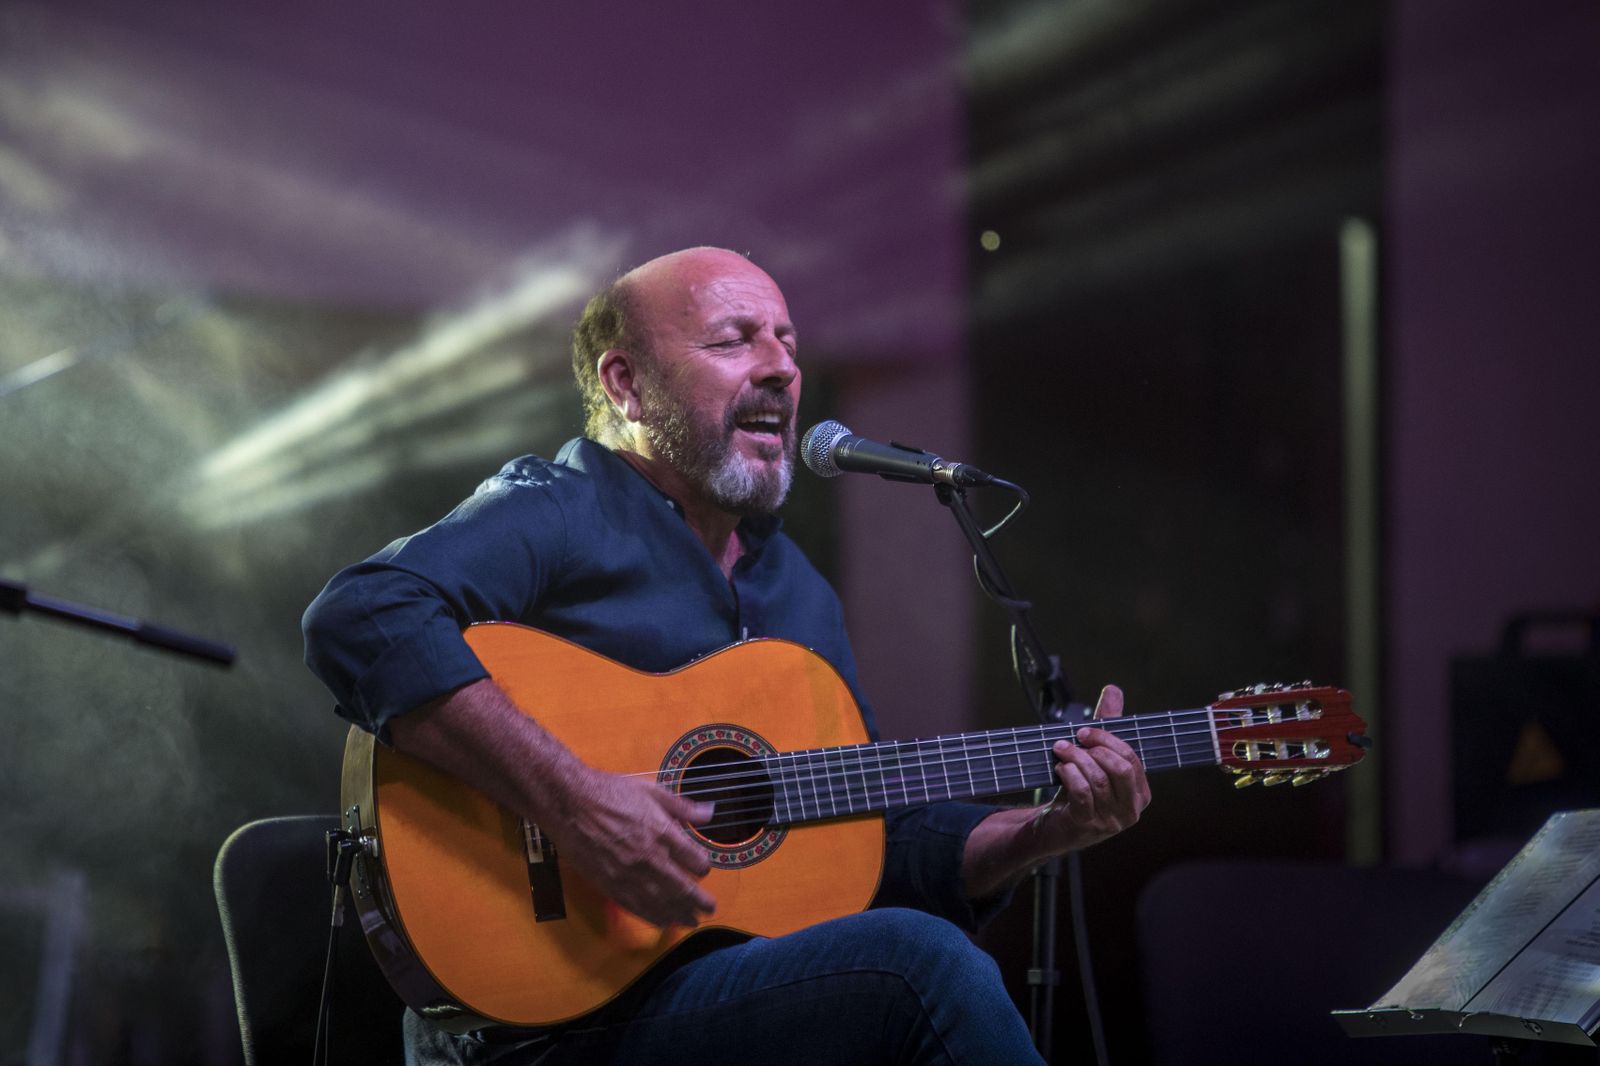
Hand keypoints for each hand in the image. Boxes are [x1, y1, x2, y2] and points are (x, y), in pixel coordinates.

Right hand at [547, 767, 716, 928]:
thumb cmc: (610, 792)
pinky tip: (662, 922)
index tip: (702, 868)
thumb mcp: (651, 791)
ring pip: (661, 903)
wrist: (570, 804)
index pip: (694, 860)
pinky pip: (636, 907)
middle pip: (682, 888)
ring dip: (679, 914)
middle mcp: (649, 858)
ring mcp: (629, 875)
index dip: (703, 867)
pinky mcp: (610, 885)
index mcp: (662, 833)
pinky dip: (653, 917)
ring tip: (691, 921)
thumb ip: (681, 806)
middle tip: (709, 909)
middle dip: (699, 901)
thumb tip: (709, 813)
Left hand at [1034, 685, 1151, 852]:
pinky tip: (1060, 768)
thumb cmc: (1079, 792)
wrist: (1054, 826)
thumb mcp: (1095, 759)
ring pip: (1098, 779)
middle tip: (1073, 740)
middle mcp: (1130, 810)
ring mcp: (1110, 821)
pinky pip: (1082, 793)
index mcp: (1140, 793)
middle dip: (1095, 748)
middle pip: (1121, 769)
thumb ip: (1107, 727)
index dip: (1108, 740)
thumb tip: (1113, 690)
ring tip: (1061, 751)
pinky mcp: (1087, 825)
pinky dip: (1069, 775)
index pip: (1132, 759)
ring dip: (1075, 758)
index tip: (1084, 730)